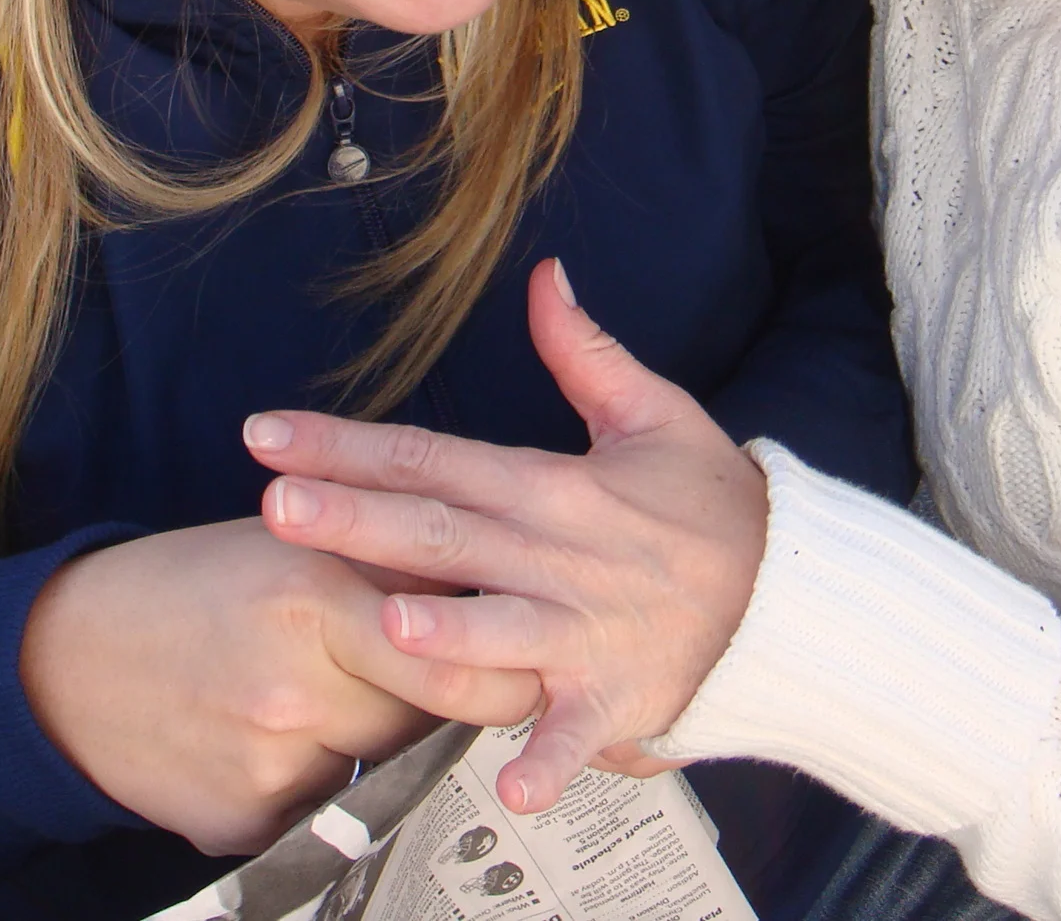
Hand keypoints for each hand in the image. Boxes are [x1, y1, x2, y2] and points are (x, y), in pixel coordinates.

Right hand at [19, 517, 539, 854]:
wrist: (64, 661)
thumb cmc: (192, 585)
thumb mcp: (287, 544)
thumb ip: (382, 565)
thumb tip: (490, 585)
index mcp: (312, 592)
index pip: (452, 644)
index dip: (503, 653)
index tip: (534, 652)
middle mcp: (295, 682)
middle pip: (432, 714)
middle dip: (461, 701)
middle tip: (487, 686)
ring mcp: (268, 761)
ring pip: (387, 762)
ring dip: (389, 738)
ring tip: (349, 699)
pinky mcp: (245, 822)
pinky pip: (329, 809)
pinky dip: (326, 781)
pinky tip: (287, 741)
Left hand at [243, 259, 767, 814]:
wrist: (792, 593)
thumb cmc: (715, 506)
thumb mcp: (655, 413)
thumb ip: (584, 351)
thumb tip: (544, 275)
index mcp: (555, 485)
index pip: (433, 456)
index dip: (346, 444)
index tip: (268, 435)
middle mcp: (558, 556)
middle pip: (442, 533)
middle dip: (357, 519)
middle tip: (276, 507)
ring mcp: (585, 631)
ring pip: (503, 629)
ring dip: (449, 631)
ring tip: (386, 623)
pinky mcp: (616, 698)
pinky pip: (576, 734)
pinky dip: (547, 758)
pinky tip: (512, 786)